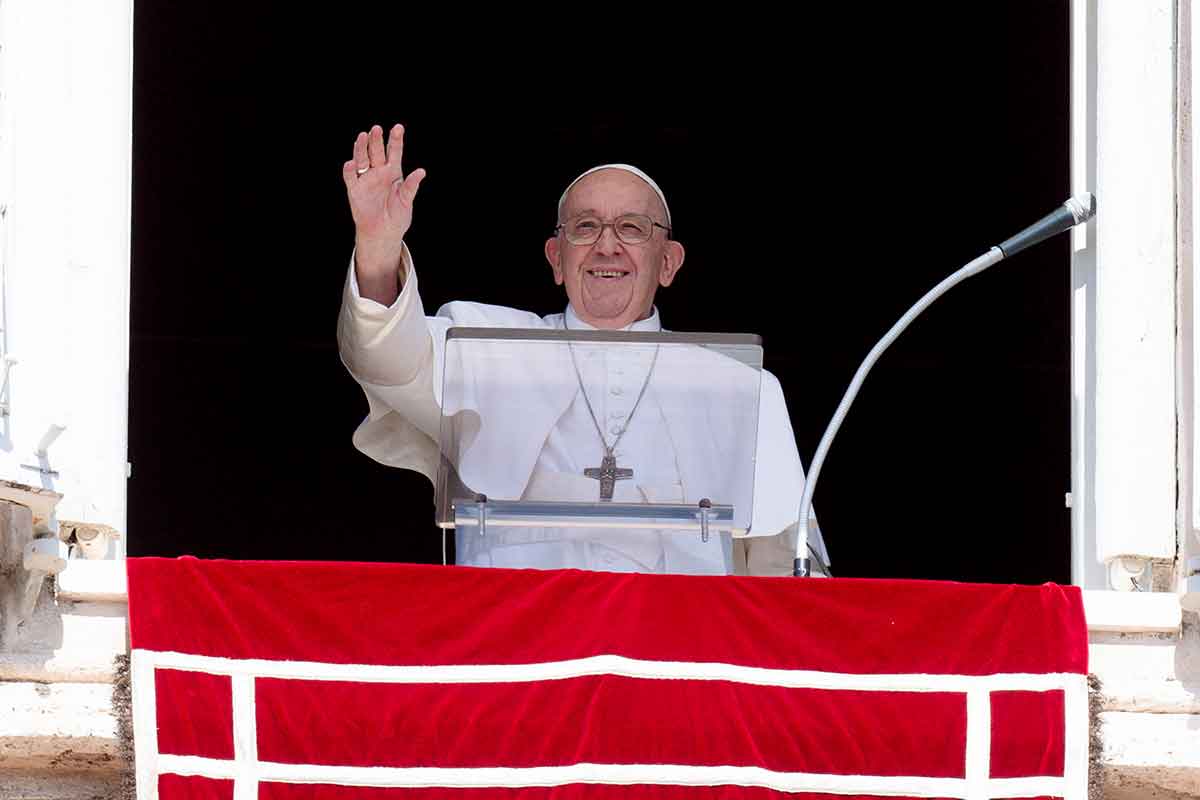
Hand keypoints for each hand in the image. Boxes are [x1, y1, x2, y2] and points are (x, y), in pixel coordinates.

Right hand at [342, 124, 425, 302]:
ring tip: (362, 136)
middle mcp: (379, 172)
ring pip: (362, 159)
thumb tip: (421, 171)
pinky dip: (349, 170)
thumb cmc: (398, 216)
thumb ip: (411, 186)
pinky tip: (350, 163)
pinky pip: (351, 177)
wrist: (383, 233)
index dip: (396, 140)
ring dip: (361, 148)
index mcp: (393, 172)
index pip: (394, 152)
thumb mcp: (407, 201)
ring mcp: (366, 179)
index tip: (398, 128)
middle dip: (376, 140)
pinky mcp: (355, 189)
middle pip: (377, 152)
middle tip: (376, 129)